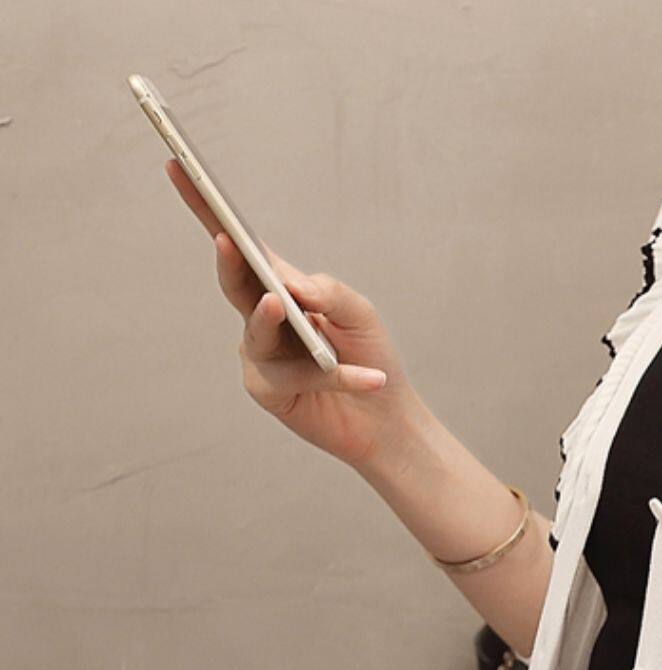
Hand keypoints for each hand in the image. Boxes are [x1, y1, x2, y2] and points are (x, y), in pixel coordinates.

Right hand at [165, 157, 423, 469]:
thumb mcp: (360, 314)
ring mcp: (259, 354)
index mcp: (280, 284)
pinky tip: (368, 379)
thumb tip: (291, 284)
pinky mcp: (267, 391)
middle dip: (227, 258)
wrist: (386, 417)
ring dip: (272, 320)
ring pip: (258, 332)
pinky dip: (334, 375)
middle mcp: (261, 316)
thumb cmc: (370, 355)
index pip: (239, 243)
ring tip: (282, 304)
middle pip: (232, 280)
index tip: (179, 164)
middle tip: (226, 239)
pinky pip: (292, 376)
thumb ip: (329, 292)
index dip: (205, 206)